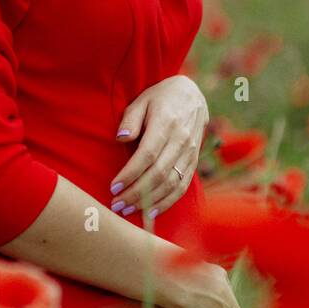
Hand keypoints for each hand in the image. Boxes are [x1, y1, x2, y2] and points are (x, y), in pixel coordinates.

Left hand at [110, 74, 208, 217]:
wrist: (193, 95)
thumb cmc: (160, 98)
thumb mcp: (142, 100)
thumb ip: (130, 119)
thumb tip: (121, 138)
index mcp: (166, 122)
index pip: (148, 154)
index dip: (131, 174)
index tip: (114, 187)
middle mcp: (181, 139)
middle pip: (159, 173)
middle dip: (136, 193)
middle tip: (116, 204)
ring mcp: (190, 152)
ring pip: (171, 183)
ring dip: (149, 201)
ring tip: (128, 210)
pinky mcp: (194, 162)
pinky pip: (182, 186)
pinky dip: (167, 202)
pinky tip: (151, 212)